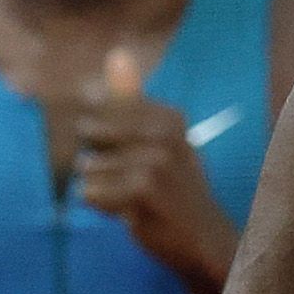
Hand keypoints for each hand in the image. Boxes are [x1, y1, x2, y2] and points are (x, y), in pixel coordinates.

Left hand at [59, 42, 233, 283]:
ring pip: (88, 167)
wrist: (204, 241)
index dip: (101, 138)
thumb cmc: (176, 190)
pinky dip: (103, 207)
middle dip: (99, 161)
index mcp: (169, 117)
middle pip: (91, 133)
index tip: (129, 160)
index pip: (102, 111)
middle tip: (131, 182)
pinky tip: (130, 213)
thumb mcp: (160, 140)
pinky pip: (91, 193)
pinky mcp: (143, 189)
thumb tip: (117, 53)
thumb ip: (132, 99)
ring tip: (133, 200)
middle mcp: (165, 133)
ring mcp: (155, 161)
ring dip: (103, 189)